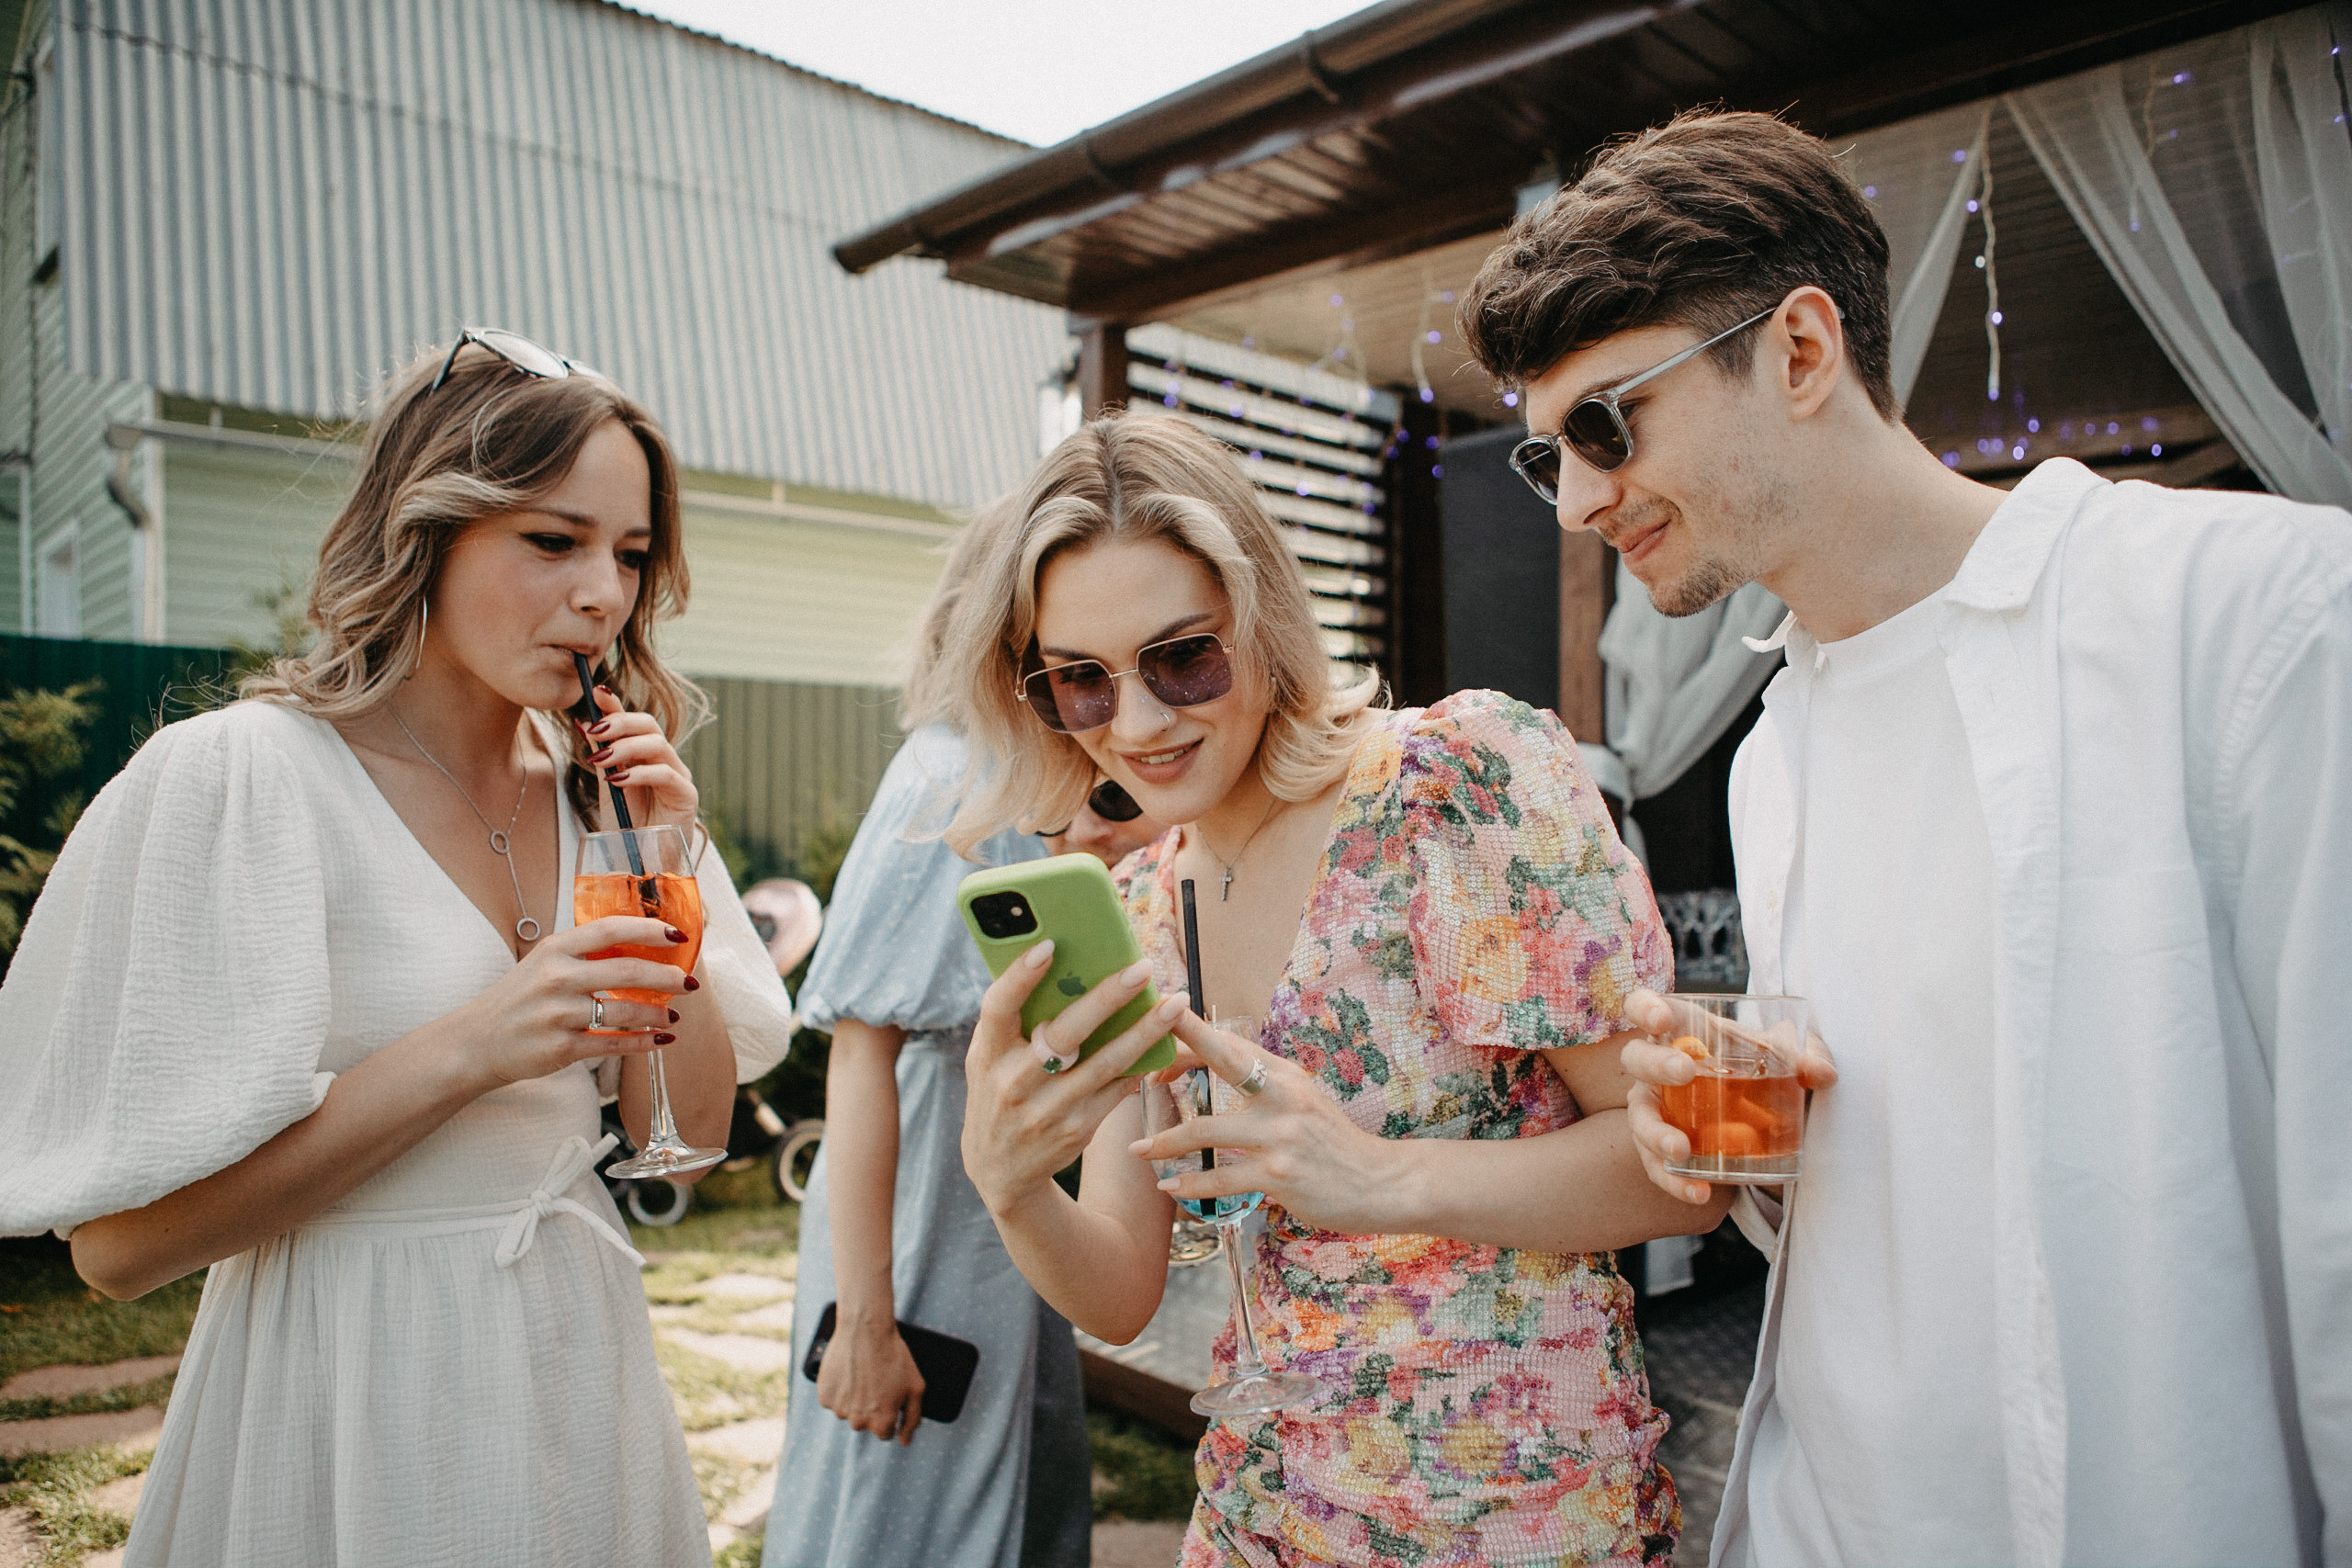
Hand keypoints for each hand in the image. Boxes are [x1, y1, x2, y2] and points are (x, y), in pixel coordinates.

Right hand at [449, 916, 690, 1090]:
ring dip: (657, 1015)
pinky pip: (613, 1045)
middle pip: (627, 971)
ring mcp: (559, 1015)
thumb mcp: (543, 963)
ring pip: (625, 1013)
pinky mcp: (561, 1049)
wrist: (474, 1042)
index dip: (649, 930)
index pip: (611, 929)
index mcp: (555, 949)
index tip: (677, 935)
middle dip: (667, 977)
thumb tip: (637, 944)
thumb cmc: (518, 999)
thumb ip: (583, 952)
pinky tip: (659, 1040)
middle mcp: (558, 978)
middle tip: (689, 982)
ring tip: (673, 1016)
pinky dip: (642, 1044)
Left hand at [576, 684, 697, 830]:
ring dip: (625, 747)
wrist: (641, 866)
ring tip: (600, 759)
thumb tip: (585, 723)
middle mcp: (664, 761)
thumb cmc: (627, 829)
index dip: (615, 705)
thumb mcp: (608, 787)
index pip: (632, 722)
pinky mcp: (687, 796)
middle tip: (594, 730)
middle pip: (649, 725)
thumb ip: (602, 756)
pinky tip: (618, 780)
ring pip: (658, 744)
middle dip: (620, 722)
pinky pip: (666, 774)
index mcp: (645, 757)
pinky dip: (640, 773)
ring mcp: (678, 776)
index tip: (595, 692)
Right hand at [815, 1316, 925, 1444]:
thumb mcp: (916, 1388)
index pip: (885, 1433)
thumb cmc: (894, 1358)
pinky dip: (839, 1390)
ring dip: (854, 1399)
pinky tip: (848, 1373)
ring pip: (847, 1411)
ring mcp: (839, 1410)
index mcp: (881, 1423)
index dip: (890, 1414)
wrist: (866, 1331)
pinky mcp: (824, 1396)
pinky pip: (833, 1400)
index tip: (889, 1397)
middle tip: (876, 1382)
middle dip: (871, 1408)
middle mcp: (858, 1422)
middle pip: (865, 1423)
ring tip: (862, 1374)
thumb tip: (905, 1441)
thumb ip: (913, 1419)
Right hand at [961, 942, 1184, 1218]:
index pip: (999, 1008)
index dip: (1020, 976)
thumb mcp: (990, 1060)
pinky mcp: (1077, 1129)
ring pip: (1106, 1062)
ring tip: (1176, 1002)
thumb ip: (1015, 1022)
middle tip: (1143, 968)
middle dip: (1108, 997)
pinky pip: (1117, 1087)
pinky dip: (1142, 1062)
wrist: (1000, 1170)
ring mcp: (1048, 1110)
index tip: (1050, 945)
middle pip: (1065, 1032)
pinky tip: (1166, 1041)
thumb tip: (1069, 967)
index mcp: (987, 1055)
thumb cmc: (999, 1091)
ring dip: (1146, 1030)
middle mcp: (1014, 1082)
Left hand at [1127, 1011, 1399, 1235]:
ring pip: (1205, 1130)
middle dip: (1174, 1052)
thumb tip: (1220, 1064)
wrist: (1381, 1183)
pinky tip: (1168, 1189)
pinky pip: (1220, 1180)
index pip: (1231, 1041)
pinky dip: (1189, 1186)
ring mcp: (1280, 1135)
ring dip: (1165, 1142)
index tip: (1156, 1025)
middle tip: (1131, 1058)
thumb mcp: (1303, 1101)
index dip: (1190, 1031)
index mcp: (1285, 1074)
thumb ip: (1264, 1085)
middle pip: (1220, 1060)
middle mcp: (1282, 1095)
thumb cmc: (1334, 1144)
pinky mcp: (1278, 1175)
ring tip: (1138, 1150)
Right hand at [1618, 988, 1835, 1204]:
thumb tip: (1822, 1074)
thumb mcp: (1787, 1058)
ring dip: (1655, 1132)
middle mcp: (1657, 1067)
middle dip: (1655, 1064)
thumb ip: (1808, 1058)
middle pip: (1636, 1057)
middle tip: (1686, 1073)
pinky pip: (1656, 1165)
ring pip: (1638, 1116)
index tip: (1663, 1019)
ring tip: (1681, 1149)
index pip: (1644, 1008)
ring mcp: (1655, 1108)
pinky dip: (1674, 1181)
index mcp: (1681, 1031)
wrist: (1757, 1111)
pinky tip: (1699, 1193)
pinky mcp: (1660, 1147)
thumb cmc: (1761, 1066)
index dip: (1645, 1008)